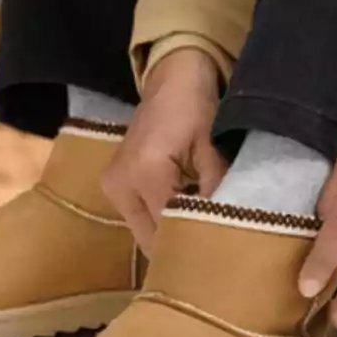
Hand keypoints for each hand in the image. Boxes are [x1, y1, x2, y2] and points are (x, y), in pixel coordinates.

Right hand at [101, 46, 226, 253]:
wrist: (172, 78)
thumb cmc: (196, 107)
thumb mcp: (212, 148)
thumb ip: (215, 190)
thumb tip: (224, 228)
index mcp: (147, 174)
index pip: (168, 231)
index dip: (191, 247)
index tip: (215, 259)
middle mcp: (121, 185)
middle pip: (150, 239)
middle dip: (177, 249)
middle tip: (209, 256)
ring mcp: (112, 186)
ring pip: (143, 231)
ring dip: (167, 237)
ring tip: (198, 242)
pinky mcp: (114, 184)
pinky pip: (138, 216)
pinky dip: (159, 222)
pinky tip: (182, 222)